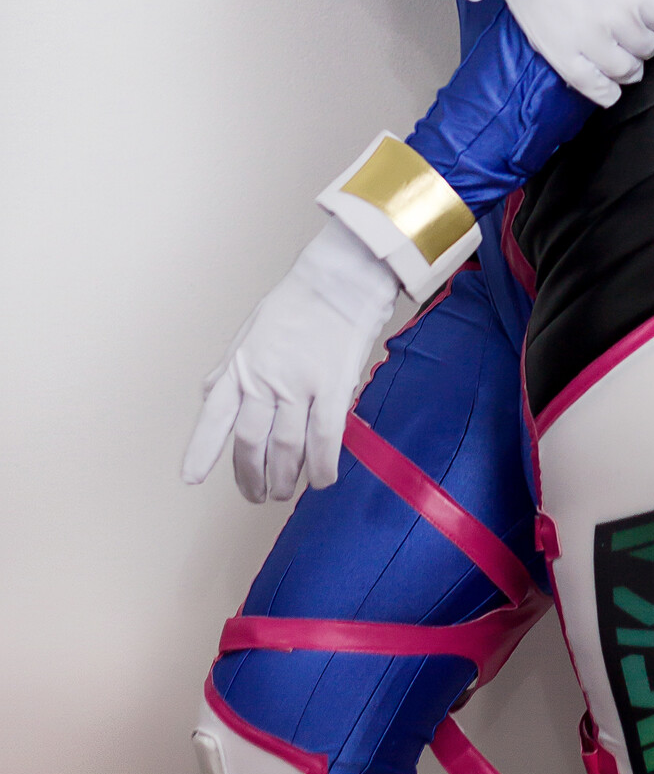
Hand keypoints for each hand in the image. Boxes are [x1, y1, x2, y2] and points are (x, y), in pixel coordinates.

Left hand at [181, 216, 400, 503]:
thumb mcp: (251, 330)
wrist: (342, 278)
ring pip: (285, 448)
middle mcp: (265, 379)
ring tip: (282, 492)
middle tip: (256, 495)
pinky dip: (321, 465)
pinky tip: (320, 479)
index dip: (202, 450)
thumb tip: (210, 393)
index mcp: (242, 365)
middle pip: (250, 442)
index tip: (191, 478)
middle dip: (250, 476)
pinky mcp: (333, 387)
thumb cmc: (300, 300)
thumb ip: (231, 368)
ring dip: (282, 479)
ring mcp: (299, 385)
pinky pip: (324, 438)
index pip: (215, 416)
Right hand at [469, 0, 653, 106]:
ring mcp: (587, 41)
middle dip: (646, 35)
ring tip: (621, 46)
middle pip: (650, 46)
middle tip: (630, 20)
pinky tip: (610, 82)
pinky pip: (595, 89)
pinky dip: (608, 91)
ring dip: (631, 62)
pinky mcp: (560, 54)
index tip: (647, 3)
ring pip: (628, 70)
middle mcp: (616, 21)